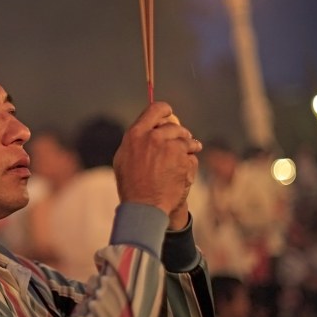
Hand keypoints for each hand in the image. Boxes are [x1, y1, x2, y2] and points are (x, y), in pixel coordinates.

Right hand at [113, 102, 201, 216]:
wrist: (144, 206)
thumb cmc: (131, 184)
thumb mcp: (124, 157)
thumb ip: (137, 140)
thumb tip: (149, 128)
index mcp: (136, 133)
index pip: (156, 109)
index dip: (165, 111)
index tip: (170, 115)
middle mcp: (154, 137)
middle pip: (174, 126)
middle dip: (180, 134)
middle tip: (182, 141)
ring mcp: (171, 149)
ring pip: (187, 140)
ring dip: (190, 146)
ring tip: (188, 154)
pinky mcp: (184, 161)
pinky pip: (192, 157)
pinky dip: (190, 163)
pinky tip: (183, 173)